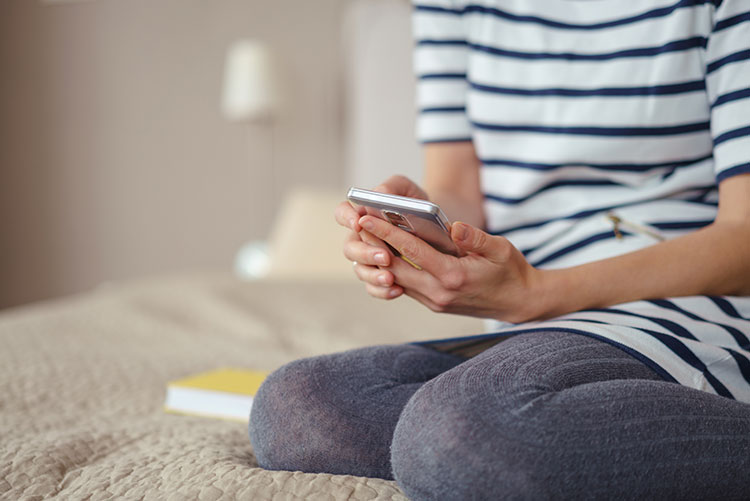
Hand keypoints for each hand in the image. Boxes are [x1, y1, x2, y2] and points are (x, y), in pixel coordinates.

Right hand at [334, 176, 428, 298]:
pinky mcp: (379, 276)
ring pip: (360, 271)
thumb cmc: (416, 204)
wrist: (434, 228)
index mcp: (361, 214)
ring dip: (373, 275)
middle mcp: (360, 238)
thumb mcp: (407, 190)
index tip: (360, 222)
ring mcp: (368, 260)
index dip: (347, 218)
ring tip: (390, 278)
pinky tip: (398, 290)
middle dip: (366, 253)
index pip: (343, 213)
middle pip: (350, 248)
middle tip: (385, 256)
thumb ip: (392, 187)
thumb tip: (379, 193)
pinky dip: (383, 291)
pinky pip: (374, 288)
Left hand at [357, 215, 545, 322]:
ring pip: (397, 279)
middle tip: (356, 223)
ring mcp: (434, 301)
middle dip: (374, 245)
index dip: (388, 234)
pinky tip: (383, 252)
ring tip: (364, 235)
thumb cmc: (511, 272)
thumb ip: (476, 238)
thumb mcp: (501, 249)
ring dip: (379, 259)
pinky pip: (406, 285)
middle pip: (395, 268)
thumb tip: (454, 226)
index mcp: (454, 277)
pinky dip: (392, 270)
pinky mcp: (433, 303)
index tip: (368, 218)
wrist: (519, 303)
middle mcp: (438, 293)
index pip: (413, 252)